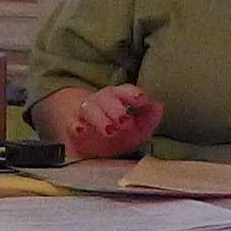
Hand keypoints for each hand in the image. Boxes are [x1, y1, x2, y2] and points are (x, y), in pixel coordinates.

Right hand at [49, 84, 164, 159]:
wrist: (83, 140)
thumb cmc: (113, 132)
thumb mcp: (135, 130)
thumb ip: (148, 120)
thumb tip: (158, 107)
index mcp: (117, 99)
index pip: (124, 90)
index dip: (133, 94)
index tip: (142, 100)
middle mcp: (100, 102)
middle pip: (107, 97)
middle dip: (117, 108)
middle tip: (125, 121)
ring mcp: (84, 113)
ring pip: (90, 108)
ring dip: (100, 118)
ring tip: (110, 130)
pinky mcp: (71, 127)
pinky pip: (71, 123)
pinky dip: (75, 125)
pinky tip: (80, 130)